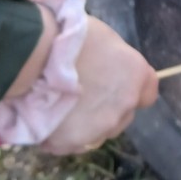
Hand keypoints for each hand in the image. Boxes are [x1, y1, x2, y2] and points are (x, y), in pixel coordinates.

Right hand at [39, 18, 159, 154]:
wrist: (32, 57)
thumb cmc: (68, 36)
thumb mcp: (104, 39)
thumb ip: (116, 60)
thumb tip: (113, 66)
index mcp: (135, 77)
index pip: (148, 93)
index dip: (132, 88)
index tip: (116, 84)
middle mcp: (123, 107)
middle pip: (123, 114)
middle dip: (108, 107)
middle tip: (82, 94)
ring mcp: (98, 129)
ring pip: (99, 132)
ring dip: (87, 123)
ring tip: (60, 107)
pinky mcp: (71, 143)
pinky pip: (71, 143)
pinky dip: (62, 135)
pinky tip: (47, 119)